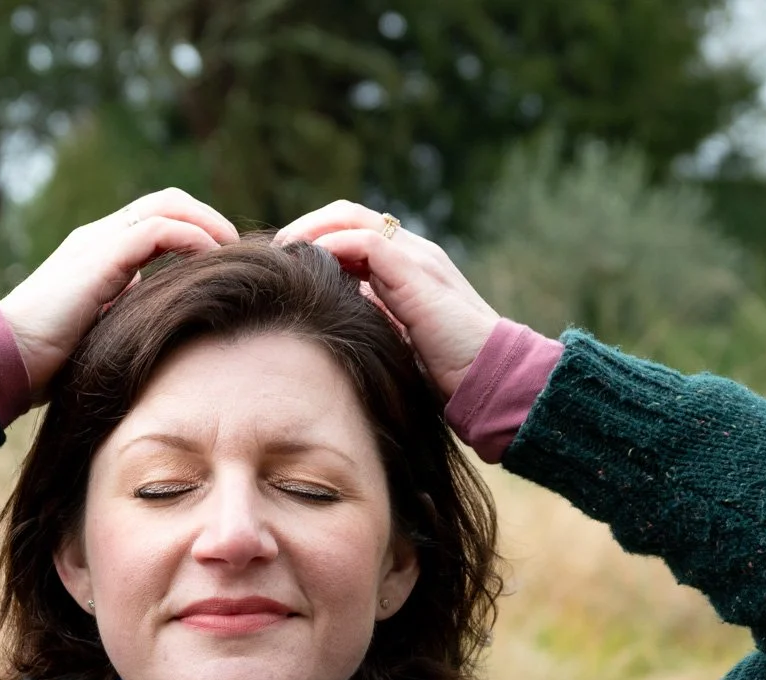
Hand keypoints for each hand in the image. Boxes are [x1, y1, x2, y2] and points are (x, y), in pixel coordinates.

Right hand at [0, 188, 238, 390]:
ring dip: (208, 223)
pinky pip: (160, 230)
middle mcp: (97, 238)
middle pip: (165, 201)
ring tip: (232, 250)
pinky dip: (193, 237)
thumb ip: (121, 315)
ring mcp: (97, 242)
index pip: (152, 220)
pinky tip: (213, 260)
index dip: (191, 229)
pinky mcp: (101, 256)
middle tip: (235, 247)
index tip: (220, 259)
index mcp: (96, 253)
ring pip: (166, 205)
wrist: (7, 358)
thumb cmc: (46, 360)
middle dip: (206, 217)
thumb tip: (153, 321)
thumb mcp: (96, 332)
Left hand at [274, 201, 501, 400]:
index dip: (316, 238)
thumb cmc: (448, 371)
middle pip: (348, 214)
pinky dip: (330, 246)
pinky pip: (366, 241)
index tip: (287, 265)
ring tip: (283, 255)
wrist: (489, 378)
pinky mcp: (415, 273)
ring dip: (310, 231)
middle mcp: (413, 252)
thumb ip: (373, 320)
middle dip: (306, 227)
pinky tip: (308, 266)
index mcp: (409, 266)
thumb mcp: (398, 340)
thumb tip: (332, 321)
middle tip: (276, 253)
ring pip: (352, 218)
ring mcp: (417, 257)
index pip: (355, 231)